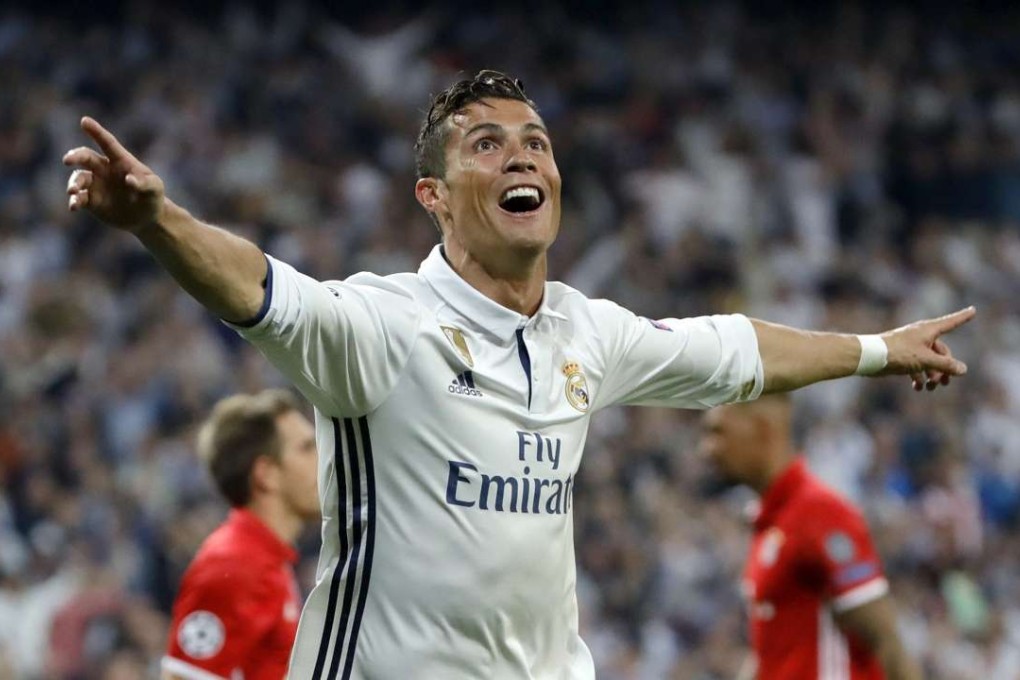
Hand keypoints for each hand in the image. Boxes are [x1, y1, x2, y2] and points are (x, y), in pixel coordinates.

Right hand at [63, 117, 164, 231]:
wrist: (146, 218)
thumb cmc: (152, 197)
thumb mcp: (155, 189)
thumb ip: (144, 183)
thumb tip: (129, 180)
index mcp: (120, 161)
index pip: (108, 143)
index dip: (97, 132)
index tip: (85, 121)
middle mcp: (104, 169)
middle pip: (86, 157)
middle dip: (75, 156)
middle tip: (67, 160)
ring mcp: (96, 184)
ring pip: (79, 178)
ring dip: (74, 183)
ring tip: (73, 191)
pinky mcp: (91, 201)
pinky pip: (78, 198)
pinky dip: (74, 201)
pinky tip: (74, 207)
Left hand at [880, 307, 974, 390]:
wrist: (870, 357)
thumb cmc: (898, 353)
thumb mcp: (925, 360)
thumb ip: (945, 365)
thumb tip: (963, 370)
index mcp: (928, 330)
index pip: (951, 322)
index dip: (963, 317)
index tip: (973, 309)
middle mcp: (921, 336)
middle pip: (942, 351)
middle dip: (945, 368)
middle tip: (944, 383)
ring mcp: (911, 346)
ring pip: (929, 361)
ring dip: (932, 376)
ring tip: (931, 388)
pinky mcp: (902, 356)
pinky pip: (916, 367)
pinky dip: (919, 377)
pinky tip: (918, 387)